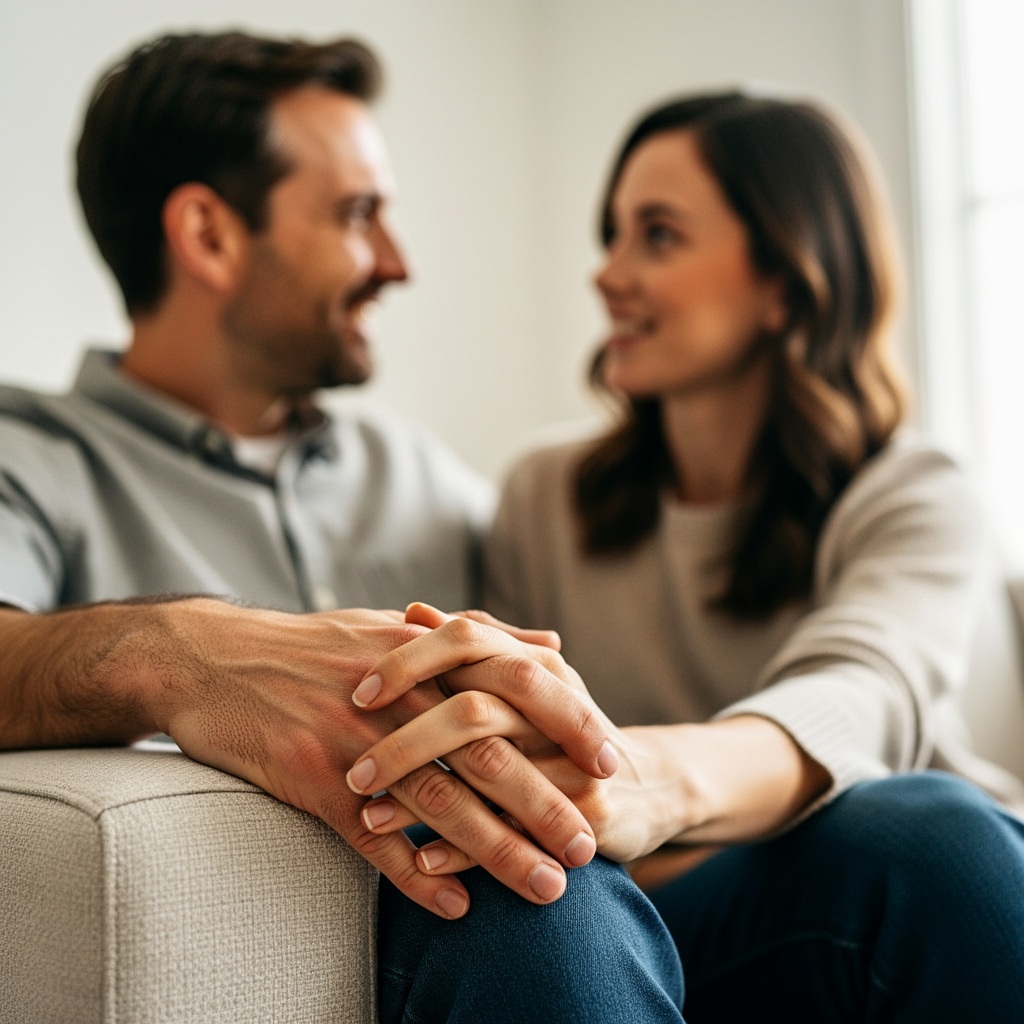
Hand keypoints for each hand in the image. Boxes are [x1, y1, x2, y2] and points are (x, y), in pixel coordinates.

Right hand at [137, 599, 608, 915]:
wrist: (210, 657)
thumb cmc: (311, 644)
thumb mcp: (394, 624)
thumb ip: (476, 637)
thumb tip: (551, 646)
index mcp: (423, 651)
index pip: (511, 684)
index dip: (567, 723)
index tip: (610, 760)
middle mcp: (396, 693)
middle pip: (485, 751)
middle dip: (544, 802)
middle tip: (590, 844)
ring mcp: (353, 737)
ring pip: (437, 801)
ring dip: (495, 850)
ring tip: (545, 886)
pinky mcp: (312, 778)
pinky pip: (371, 838)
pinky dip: (414, 876)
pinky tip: (454, 909)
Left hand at [346, 604, 683, 869]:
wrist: (645, 783)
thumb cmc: (558, 729)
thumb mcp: (524, 678)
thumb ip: (471, 646)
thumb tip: (413, 609)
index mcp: (530, 662)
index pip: (465, 642)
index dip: (407, 662)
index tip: (355, 693)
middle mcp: (552, 700)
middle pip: (471, 710)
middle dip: (406, 742)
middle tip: (356, 772)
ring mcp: (571, 756)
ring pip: (489, 773)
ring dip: (424, 799)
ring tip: (371, 817)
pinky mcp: (586, 808)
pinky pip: (515, 829)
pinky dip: (465, 847)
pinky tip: (421, 859)